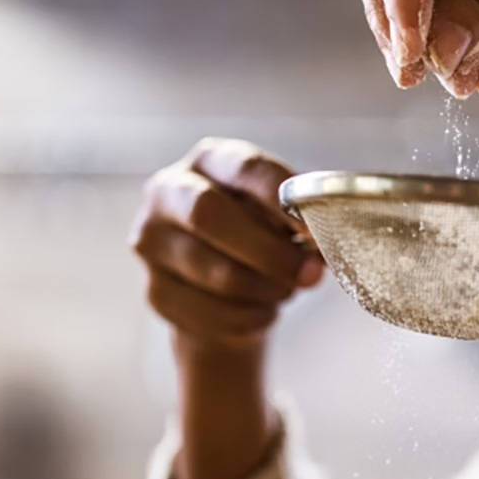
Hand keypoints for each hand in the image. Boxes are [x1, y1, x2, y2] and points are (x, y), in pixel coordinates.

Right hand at [131, 138, 322, 350]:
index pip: (245, 168)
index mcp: (211, 160)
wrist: (228, 291)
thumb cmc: (262, 238)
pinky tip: (263, 311)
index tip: (317, 229)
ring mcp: (152, 241)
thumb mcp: (282, 217)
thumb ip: (299, 219)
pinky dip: (248, 318)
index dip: (282, 199)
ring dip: (264, 289)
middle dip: (269, 251)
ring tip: (286, 290)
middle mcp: (169, 191)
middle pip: (208, 215)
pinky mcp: (154, 290)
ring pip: (214, 271)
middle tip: (310, 275)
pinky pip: (208, 313)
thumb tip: (326, 233)